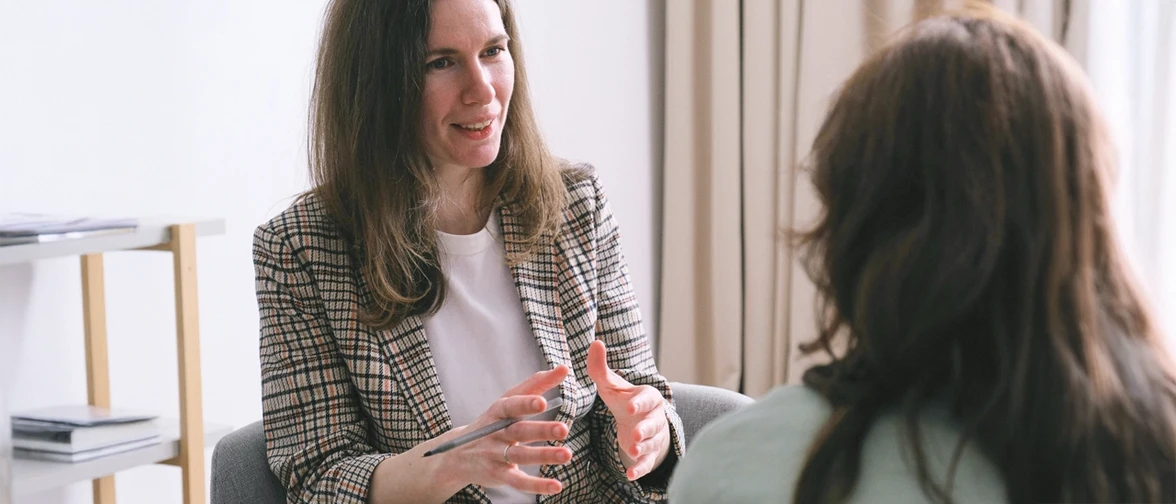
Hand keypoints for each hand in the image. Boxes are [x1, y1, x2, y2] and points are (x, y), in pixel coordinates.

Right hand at [429, 366, 572, 494]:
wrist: (457, 454)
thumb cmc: (493, 423)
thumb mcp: (508, 402)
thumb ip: (535, 385)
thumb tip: (563, 368)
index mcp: (499, 411)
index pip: (512, 404)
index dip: (526, 403)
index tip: (543, 401)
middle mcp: (496, 432)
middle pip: (519, 431)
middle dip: (541, 430)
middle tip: (563, 429)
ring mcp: (496, 454)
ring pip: (521, 455)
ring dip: (544, 455)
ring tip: (567, 455)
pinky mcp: (499, 475)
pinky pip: (519, 481)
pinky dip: (537, 485)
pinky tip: (556, 485)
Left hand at [586, 340, 670, 479]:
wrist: (638, 421)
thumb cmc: (624, 399)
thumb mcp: (611, 385)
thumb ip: (601, 367)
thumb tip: (595, 342)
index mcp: (648, 397)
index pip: (646, 399)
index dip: (638, 404)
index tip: (629, 408)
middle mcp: (655, 417)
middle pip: (653, 424)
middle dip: (645, 429)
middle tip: (635, 435)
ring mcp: (653, 437)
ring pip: (651, 443)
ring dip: (642, 448)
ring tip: (632, 451)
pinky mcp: (648, 454)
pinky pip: (646, 462)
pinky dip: (639, 469)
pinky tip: (630, 475)